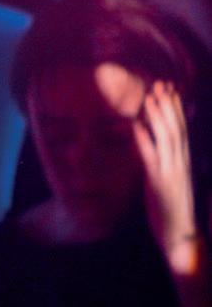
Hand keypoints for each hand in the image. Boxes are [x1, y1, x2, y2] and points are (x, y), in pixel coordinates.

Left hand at [135, 81, 200, 274]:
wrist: (179, 236)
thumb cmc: (170, 208)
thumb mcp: (166, 180)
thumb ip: (161, 162)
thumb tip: (149, 143)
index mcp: (183, 162)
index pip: (182, 130)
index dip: (176, 109)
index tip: (170, 90)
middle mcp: (181, 164)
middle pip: (178, 129)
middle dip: (170, 106)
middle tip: (162, 84)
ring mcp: (172, 173)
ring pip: (169, 138)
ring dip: (159, 116)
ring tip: (151, 98)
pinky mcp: (160, 184)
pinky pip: (152, 157)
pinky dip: (144, 139)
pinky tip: (136, 126)